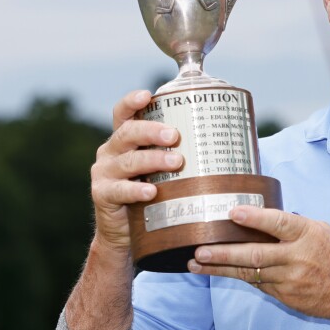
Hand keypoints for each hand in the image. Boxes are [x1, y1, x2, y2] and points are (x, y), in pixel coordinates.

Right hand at [90, 90, 183, 253]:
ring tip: (175, 162)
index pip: (123, 114)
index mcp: (124, 141)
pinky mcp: (102, 195)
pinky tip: (152, 191)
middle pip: (128, 133)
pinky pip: (120, 190)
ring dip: (152, 160)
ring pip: (127, 161)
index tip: (147, 94)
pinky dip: (137, 190)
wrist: (124, 234)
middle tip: (175, 136)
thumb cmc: (151, 196)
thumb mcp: (160, 172)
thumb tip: (227, 144)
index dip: (132, 102)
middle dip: (152, 131)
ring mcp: (104, 173)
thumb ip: (178, 155)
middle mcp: (111, 152)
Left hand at [188, 206, 329, 323]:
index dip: (255, 218)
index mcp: (308, 235)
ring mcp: (291, 280)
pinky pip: (258, 284)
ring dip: (221, 269)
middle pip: (255, 254)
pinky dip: (240, 277)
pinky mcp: (286, 296)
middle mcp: (298, 258)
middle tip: (199, 250)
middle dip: (224, 253)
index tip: (232, 212)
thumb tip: (265, 218)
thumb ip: (295, 226)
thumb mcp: (323, 231)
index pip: (279, 223)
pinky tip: (221, 273)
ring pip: (250, 273)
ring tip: (197, 264)